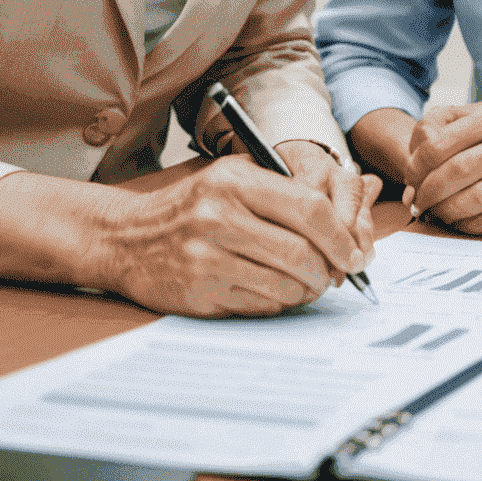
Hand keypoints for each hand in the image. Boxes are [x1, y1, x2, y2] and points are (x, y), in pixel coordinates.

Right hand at [94, 149, 378, 316]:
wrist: (125, 238)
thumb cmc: (194, 204)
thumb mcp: (234, 175)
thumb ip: (286, 188)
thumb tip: (350, 212)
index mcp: (235, 181)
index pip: (309, 208)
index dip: (341, 235)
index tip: (355, 254)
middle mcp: (219, 217)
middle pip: (301, 252)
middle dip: (330, 269)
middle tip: (339, 275)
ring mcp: (206, 258)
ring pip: (284, 284)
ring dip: (308, 290)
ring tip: (311, 284)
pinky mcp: (198, 293)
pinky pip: (259, 305)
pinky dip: (280, 302)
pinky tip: (280, 292)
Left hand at [405, 96, 481, 232]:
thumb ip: (449, 125)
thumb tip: (412, 163)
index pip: (440, 139)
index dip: (416, 164)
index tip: (411, 177)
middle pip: (455, 170)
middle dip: (428, 192)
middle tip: (417, 202)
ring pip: (474, 198)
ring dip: (446, 211)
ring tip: (435, 213)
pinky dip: (470, 224)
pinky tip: (459, 222)